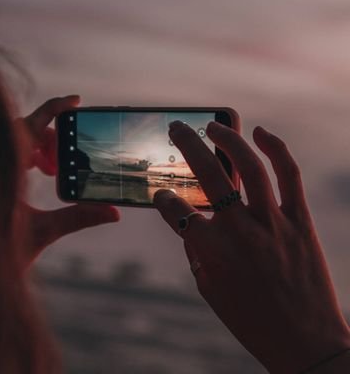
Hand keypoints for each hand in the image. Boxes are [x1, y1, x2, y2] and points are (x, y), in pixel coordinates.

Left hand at [15, 96, 118, 267]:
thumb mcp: (43, 232)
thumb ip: (80, 217)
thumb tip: (113, 212)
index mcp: (5, 169)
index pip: (31, 124)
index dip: (55, 108)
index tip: (76, 101)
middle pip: (25, 130)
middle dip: (51, 139)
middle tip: (68, 158)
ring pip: (16, 140)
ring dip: (39, 149)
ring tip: (54, 171)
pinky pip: (8, 152)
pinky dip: (26, 156)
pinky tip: (38, 174)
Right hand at [154, 120, 349, 373]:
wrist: (307, 343)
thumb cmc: (251, 319)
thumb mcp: (209, 290)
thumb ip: (196, 251)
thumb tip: (192, 220)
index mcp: (212, 252)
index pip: (176, 211)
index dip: (163, 199)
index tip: (161, 193)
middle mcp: (241, 231)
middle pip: (208, 175)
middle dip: (186, 145)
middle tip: (176, 127)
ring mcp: (273, 223)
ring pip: (250, 167)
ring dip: (228, 139)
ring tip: (212, 126)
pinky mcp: (299, 221)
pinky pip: (289, 175)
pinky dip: (276, 148)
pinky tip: (260, 133)